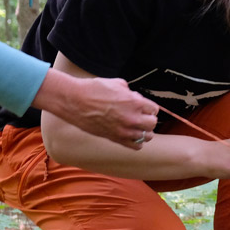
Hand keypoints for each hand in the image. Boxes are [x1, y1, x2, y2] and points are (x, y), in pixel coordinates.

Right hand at [36, 71, 158, 150]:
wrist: (75, 101)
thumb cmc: (94, 89)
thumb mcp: (117, 83)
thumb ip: (130, 92)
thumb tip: (135, 97)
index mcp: (135, 102)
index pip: (154, 109)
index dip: (149, 107)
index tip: (143, 106)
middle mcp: (132, 118)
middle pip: (152, 123)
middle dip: (148, 118)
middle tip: (140, 115)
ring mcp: (124, 130)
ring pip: (147, 137)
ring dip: (144, 131)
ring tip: (137, 126)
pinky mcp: (115, 139)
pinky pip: (136, 146)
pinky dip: (136, 142)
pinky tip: (131, 135)